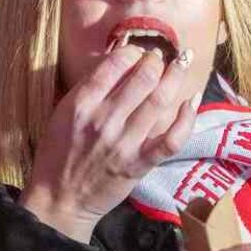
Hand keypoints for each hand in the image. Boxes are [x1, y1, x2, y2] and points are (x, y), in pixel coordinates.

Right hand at [19, 45, 197, 241]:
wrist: (60, 199)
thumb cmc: (58, 154)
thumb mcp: (63, 113)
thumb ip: (89, 88)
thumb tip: (117, 58)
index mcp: (81, 103)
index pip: (115, 64)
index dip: (133, 51)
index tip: (139, 53)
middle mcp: (104, 120)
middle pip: (143, 77)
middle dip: (157, 61)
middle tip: (162, 57)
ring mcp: (124, 143)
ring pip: (159, 101)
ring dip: (176, 76)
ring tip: (183, 63)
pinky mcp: (139, 164)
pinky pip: (171, 139)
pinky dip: (186, 119)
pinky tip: (192, 101)